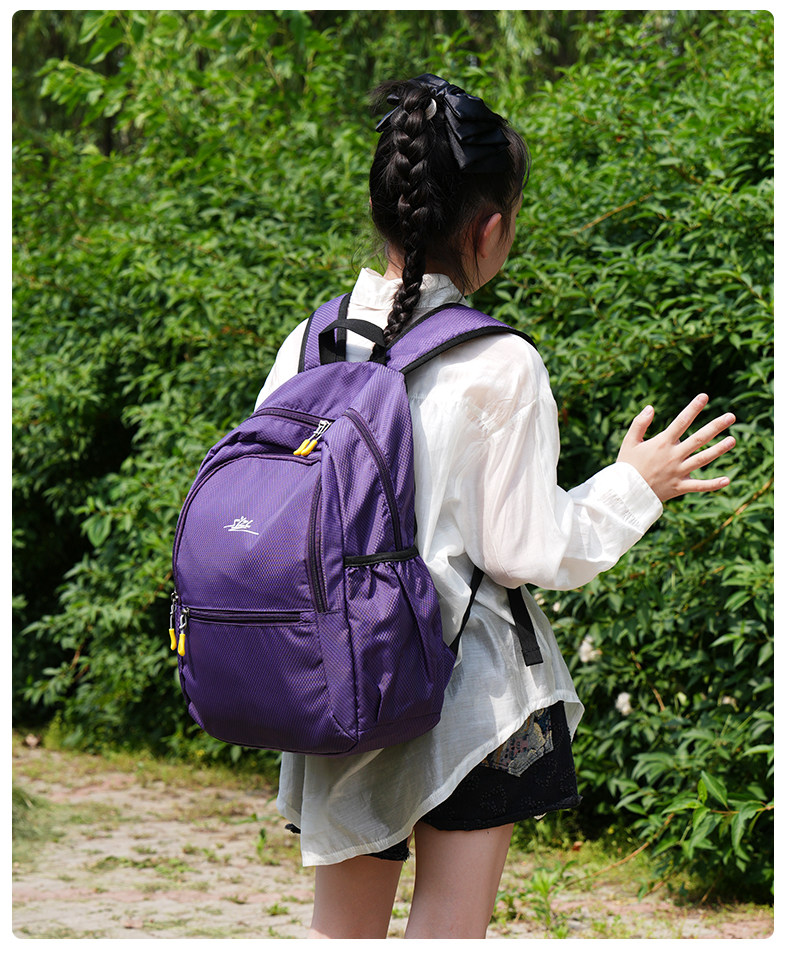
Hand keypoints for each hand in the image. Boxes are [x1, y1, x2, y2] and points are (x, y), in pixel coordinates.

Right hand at [617, 394, 735, 501]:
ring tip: (733, 440)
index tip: (704, 396)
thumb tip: (651, 407)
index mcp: (662, 443)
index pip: (681, 422)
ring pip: (703, 459)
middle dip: (716, 426)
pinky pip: (699, 486)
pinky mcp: (679, 487)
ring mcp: (678, 472)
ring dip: (719, 450)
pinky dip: (713, 484)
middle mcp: (673, 456)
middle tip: (731, 416)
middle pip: (699, 439)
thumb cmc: (626, 466)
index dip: (693, 408)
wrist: (624, 493)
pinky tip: (727, 479)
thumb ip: (639, 424)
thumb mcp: (628, 442)